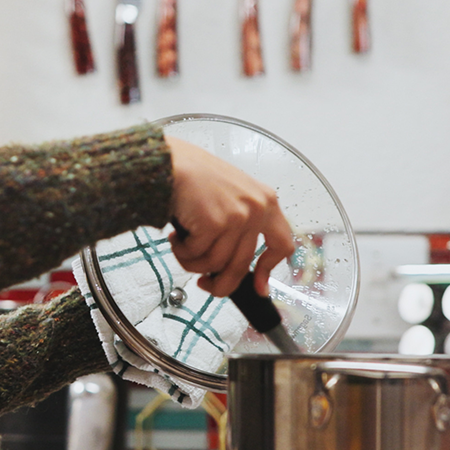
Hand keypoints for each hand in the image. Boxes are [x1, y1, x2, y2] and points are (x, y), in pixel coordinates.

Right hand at [164, 135, 295, 298]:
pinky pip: (197, 256)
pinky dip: (182, 252)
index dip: (268, 271)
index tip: (259, 287)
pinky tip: (176, 237)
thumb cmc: (192, 175)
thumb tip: (234, 262)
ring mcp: (237, 216)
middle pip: (242, 265)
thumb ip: (241, 223)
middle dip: (220, 284)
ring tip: (182, 245)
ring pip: (216, 265)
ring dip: (193, 262)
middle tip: (205, 284)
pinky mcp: (215, 223)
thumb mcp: (231, 195)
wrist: (168, 161)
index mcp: (265, 201)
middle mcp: (257, 209)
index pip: (282, 244)